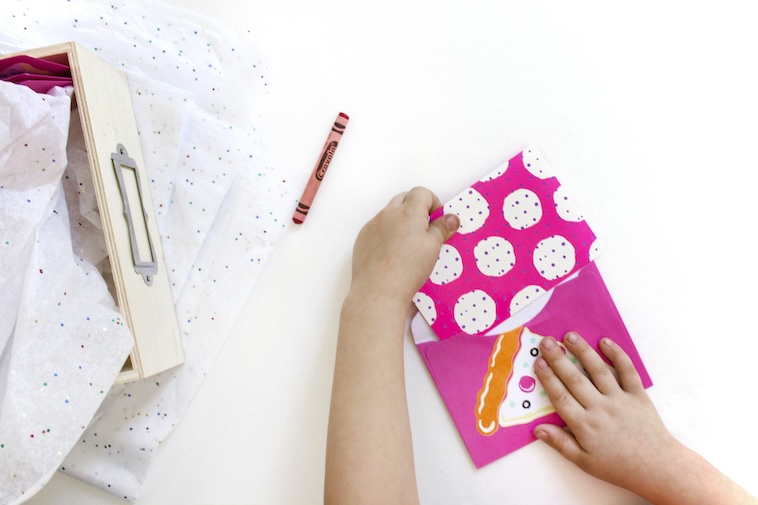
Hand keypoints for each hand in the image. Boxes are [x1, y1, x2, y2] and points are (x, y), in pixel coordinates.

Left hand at [349, 187, 459, 304]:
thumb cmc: (409, 269)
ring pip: (389, 214)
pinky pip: (377, 228)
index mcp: (407, 212)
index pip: (421, 192)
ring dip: (400, 221)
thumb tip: (450, 218)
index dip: (432, 203)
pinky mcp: (362, 238)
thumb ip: (442, 228)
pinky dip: (386, 233)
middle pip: (404, 198)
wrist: (378, 290)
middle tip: (423, 230)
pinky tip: (391, 253)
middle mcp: (387, 214)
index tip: (435, 221)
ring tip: (407, 245)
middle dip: (415, 209)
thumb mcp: (433, 248)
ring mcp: (372, 225)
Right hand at [533, 332, 680, 495]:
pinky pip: (627, 372)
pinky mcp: (638, 395)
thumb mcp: (585, 462)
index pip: (561, 397)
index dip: (548, 379)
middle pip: (575, 379)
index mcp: (584, 425)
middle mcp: (600, 408)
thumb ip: (561, 443)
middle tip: (546, 342)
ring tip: (570, 336)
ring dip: (583, 351)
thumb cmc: (618, 466)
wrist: (657, 468)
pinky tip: (605, 343)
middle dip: (559, 359)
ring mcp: (620, 399)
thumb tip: (538, 430)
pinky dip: (617, 355)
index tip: (538, 363)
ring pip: (598, 370)